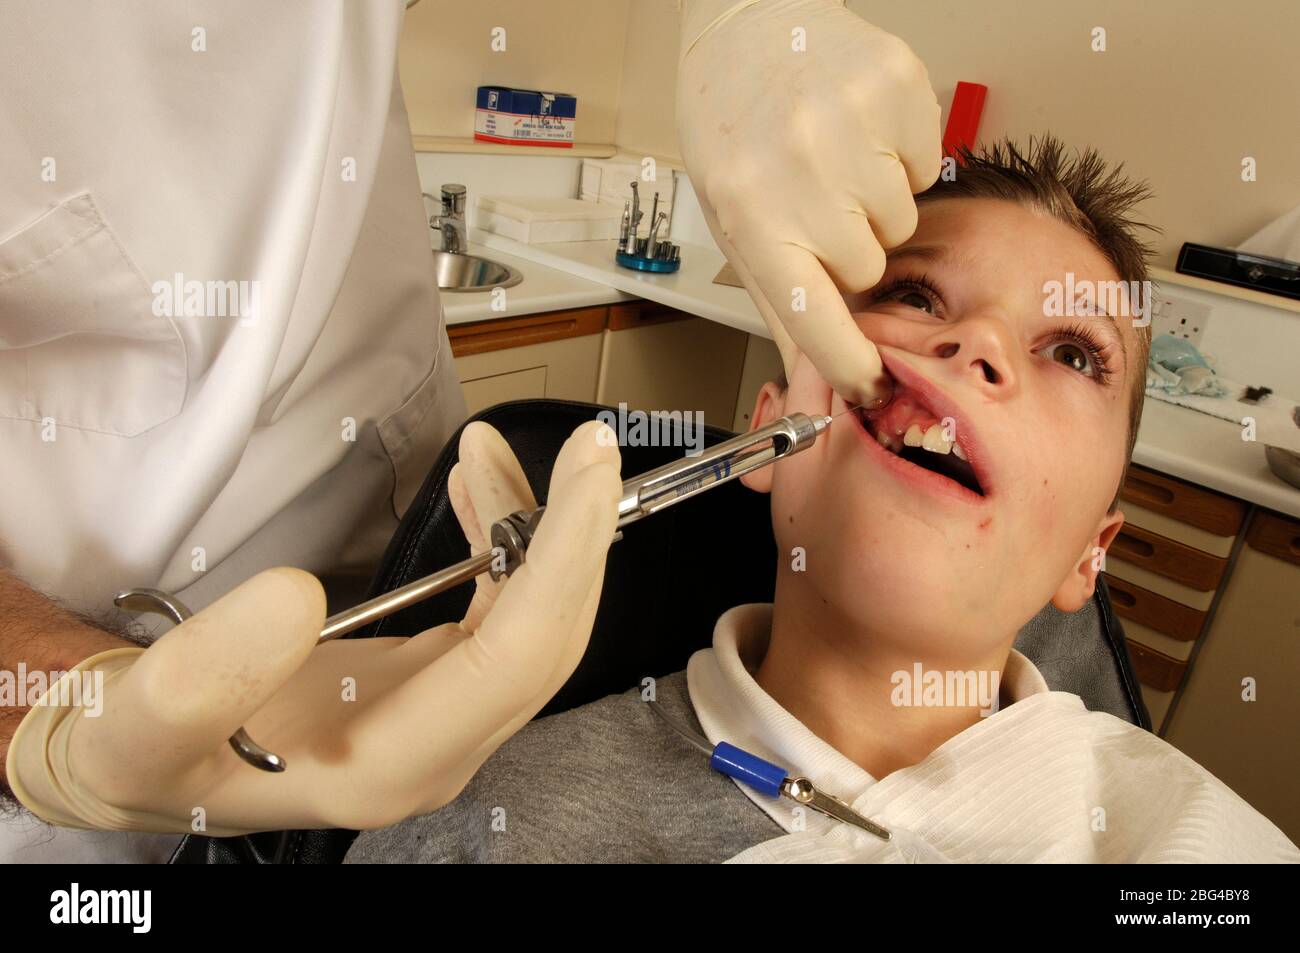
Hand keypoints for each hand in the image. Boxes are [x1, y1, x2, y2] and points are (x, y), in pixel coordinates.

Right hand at [6, 420, 622, 832]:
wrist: (147, 764)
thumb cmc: (146, 750)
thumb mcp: (143, 722)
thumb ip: (205, 675)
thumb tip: (294, 597)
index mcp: (388, 766)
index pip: (516, 659)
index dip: (560, 561)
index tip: (587, 474)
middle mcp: (441, 751)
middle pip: (550, 640)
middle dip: (577, 535)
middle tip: (587, 444)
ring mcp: (447, 720)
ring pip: (532, 622)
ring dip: (534, 530)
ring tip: (489, 449)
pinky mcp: (439, 687)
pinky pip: (501, 613)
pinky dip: (502, 543)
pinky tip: (480, 490)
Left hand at [677, 0, 942, 406]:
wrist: (749, 29)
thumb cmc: (733, 129)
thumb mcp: (731, 220)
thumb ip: (776, 299)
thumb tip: (810, 378)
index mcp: (753, 214)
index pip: (816, 320)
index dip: (850, 364)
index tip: (871, 385)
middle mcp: (805, 172)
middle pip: (870, 269)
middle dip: (850, 250)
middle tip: (815, 204)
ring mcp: (856, 125)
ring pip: (902, 222)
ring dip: (874, 204)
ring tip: (833, 162)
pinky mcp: (901, 87)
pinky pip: (926, 166)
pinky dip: (899, 159)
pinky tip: (858, 132)